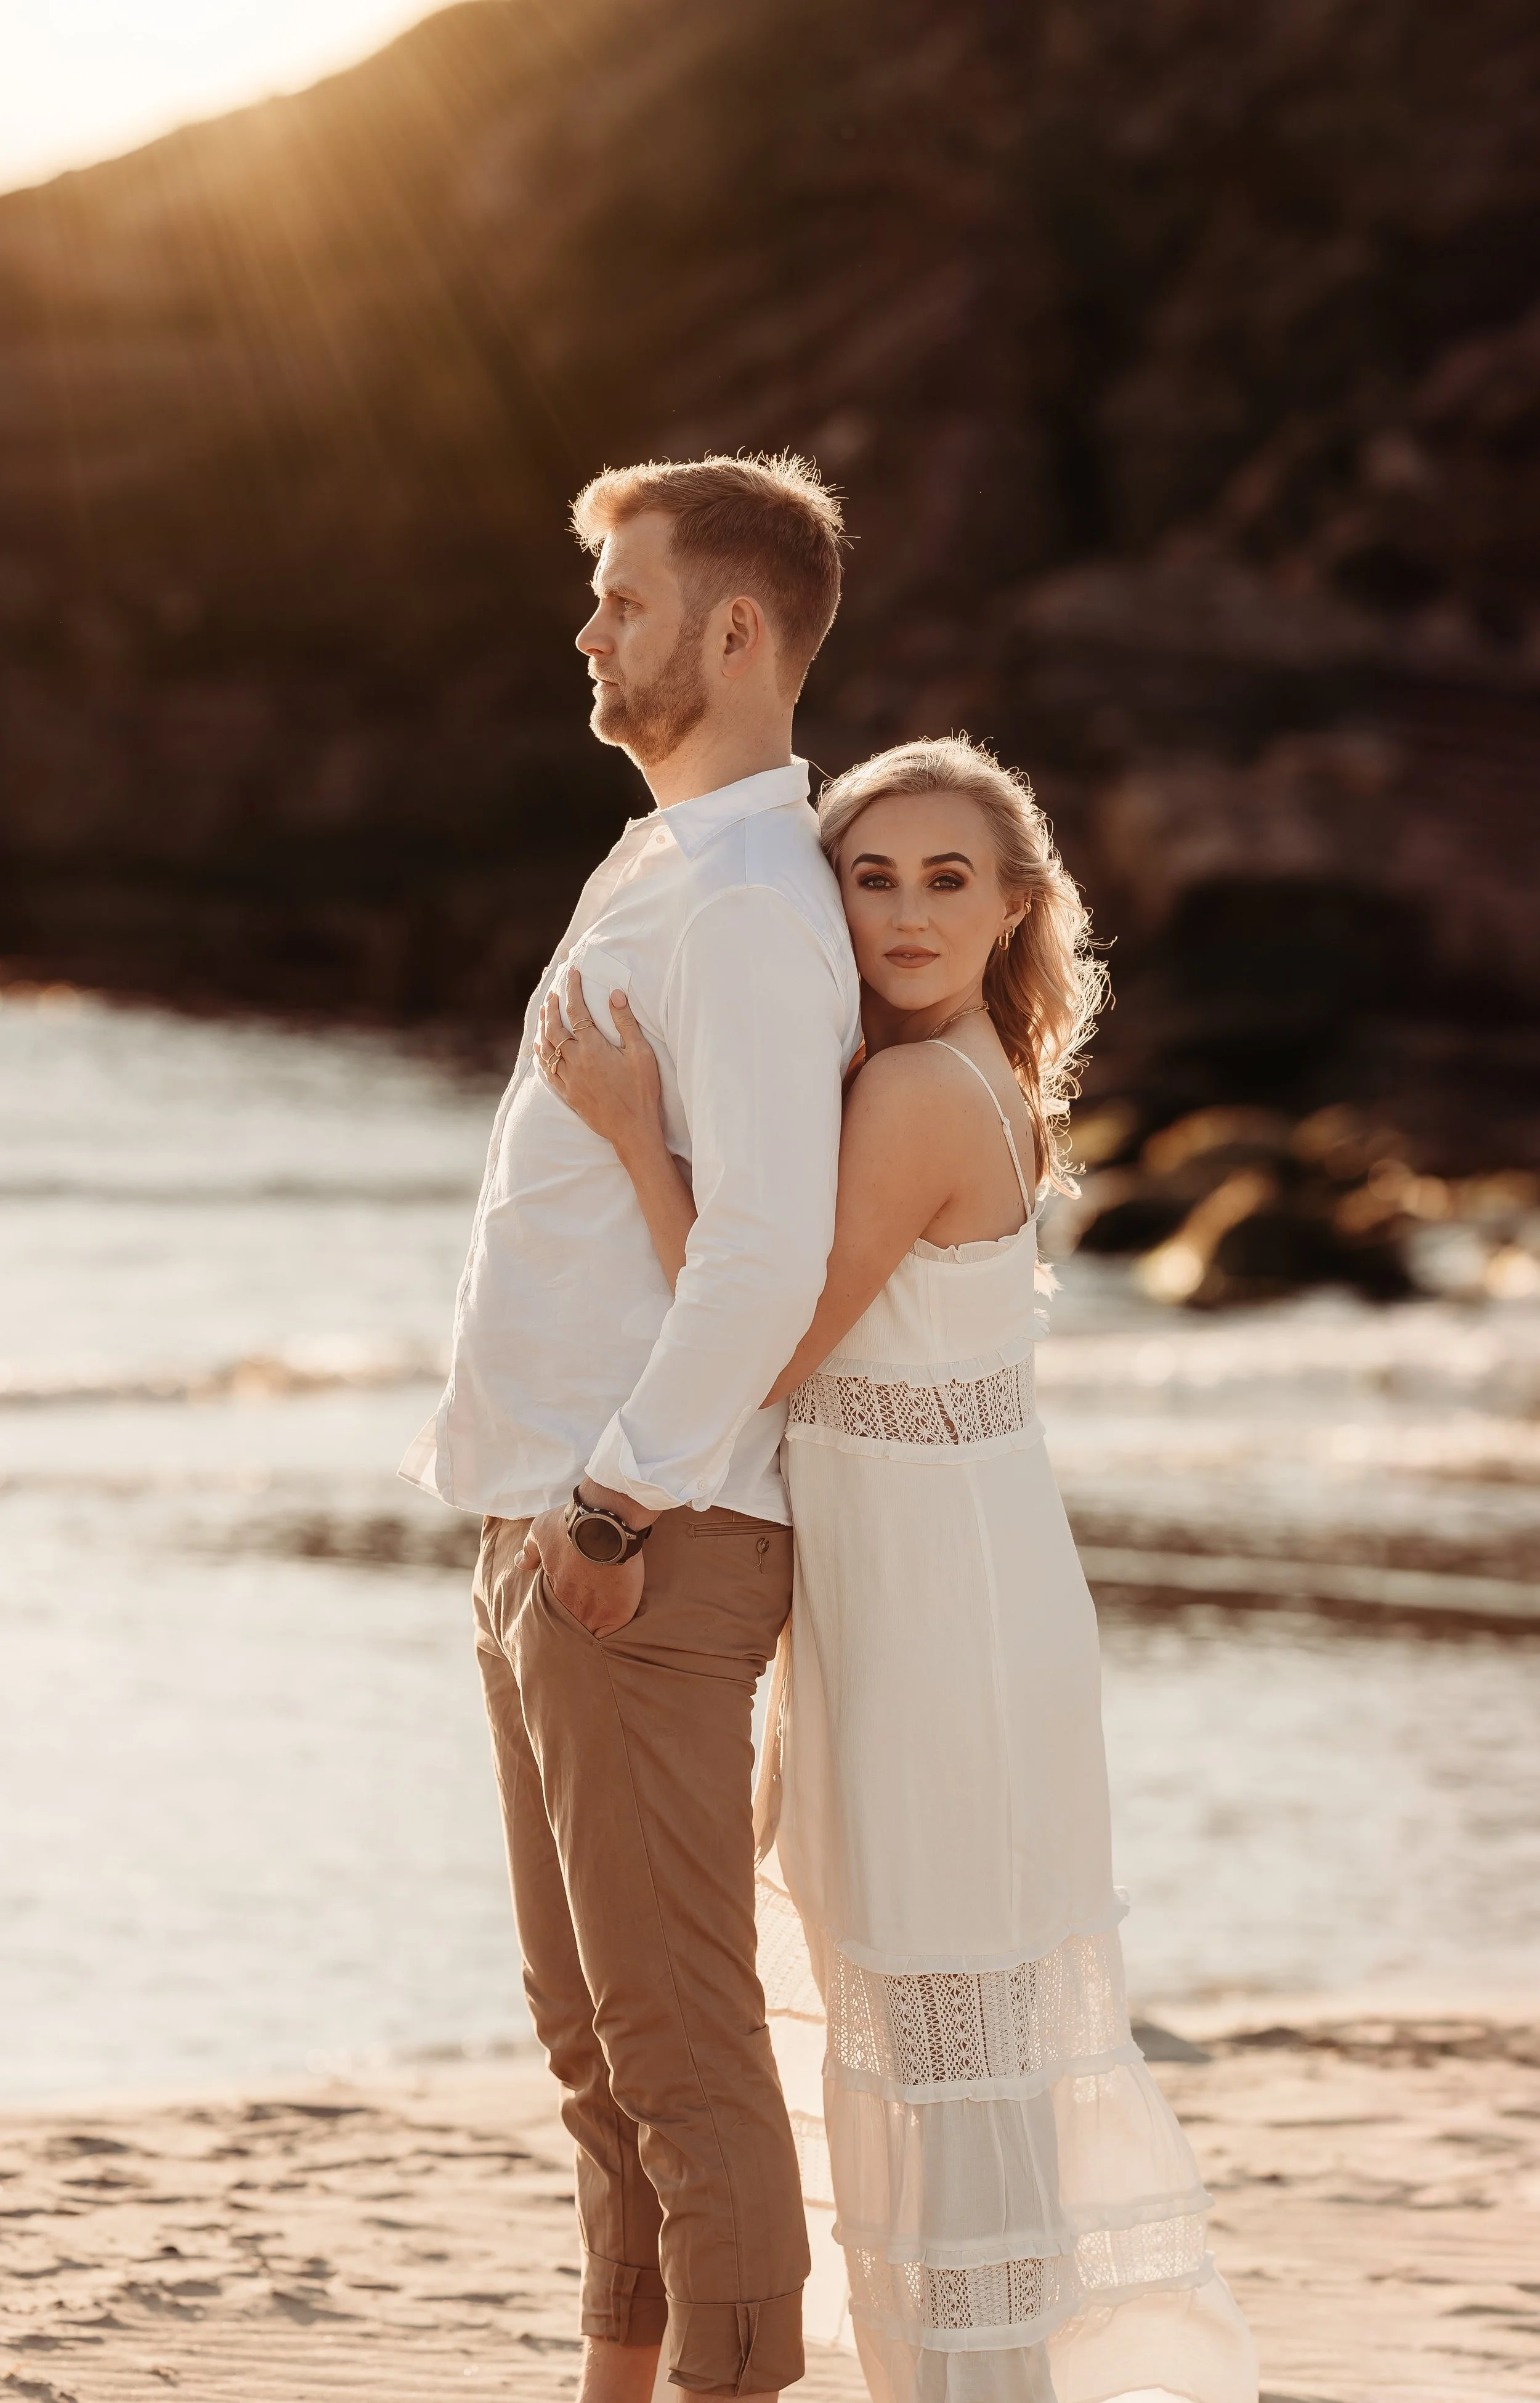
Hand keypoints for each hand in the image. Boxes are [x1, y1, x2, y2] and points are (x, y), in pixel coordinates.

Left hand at [520, 1504, 645, 1637]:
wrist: (605, 1522)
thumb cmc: (571, 1525)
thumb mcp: (540, 1531)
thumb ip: (530, 1551)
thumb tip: (520, 1563)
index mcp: (554, 1593)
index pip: (554, 1615)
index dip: (561, 1615)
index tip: (567, 1611)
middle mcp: (572, 1608)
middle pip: (573, 1627)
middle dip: (576, 1627)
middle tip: (584, 1623)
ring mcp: (595, 1613)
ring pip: (591, 1633)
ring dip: (593, 1631)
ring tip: (598, 1632)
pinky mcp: (618, 1613)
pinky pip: (613, 1633)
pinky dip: (613, 1631)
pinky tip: (615, 1627)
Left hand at [538, 968, 663, 1153]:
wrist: (632, 1130)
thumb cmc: (641, 1092)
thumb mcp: (641, 1054)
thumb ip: (626, 1023)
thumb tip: (614, 994)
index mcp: (593, 1047)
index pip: (578, 1010)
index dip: (573, 989)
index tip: (571, 974)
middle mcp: (575, 1061)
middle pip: (555, 1027)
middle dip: (553, 1007)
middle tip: (553, 993)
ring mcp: (569, 1078)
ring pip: (547, 1047)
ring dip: (543, 1027)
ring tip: (544, 1013)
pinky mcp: (568, 1093)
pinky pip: (547, 1069)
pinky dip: (541, 1054)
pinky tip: (540, 1047)